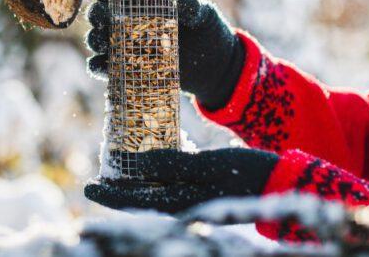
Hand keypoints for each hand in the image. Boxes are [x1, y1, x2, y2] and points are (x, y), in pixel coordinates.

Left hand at [84, 148, 277, 213]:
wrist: (281, 182)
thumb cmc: (246, 173)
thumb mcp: (207, 165)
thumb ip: (170, 164)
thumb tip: (135, 162)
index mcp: (180, 203)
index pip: (134, 201)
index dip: (109, 195)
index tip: (87, 186)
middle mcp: (182, 206)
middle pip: (139, 200)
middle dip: (116, 191)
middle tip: (95, 180)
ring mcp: (193, 201)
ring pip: (152, 195)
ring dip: (133, 186)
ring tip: (116, 173)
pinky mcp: (202, 193)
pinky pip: (168, 189)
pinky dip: (153, 180)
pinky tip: (150, 170)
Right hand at [85, 0, 245, 109]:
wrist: (215, 66)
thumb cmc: (208, 31)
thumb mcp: (204, 14)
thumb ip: (193, 7)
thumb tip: (184, 4)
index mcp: (146, 4)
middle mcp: (132, 24)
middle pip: (104, 16)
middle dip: (97, 14)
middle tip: (99, 17)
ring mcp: (129, 48)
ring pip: (101, 41)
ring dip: (95, 40)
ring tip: (100, 41)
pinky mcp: (130, 71)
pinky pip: (107, 69)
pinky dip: (98, 67)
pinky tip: (99, 64)